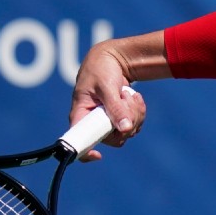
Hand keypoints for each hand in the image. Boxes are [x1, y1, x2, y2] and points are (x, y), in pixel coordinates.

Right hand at [69, 40, 146, 161]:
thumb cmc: (101, 69)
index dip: (86, 153)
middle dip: (126, 121)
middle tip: (125, 101)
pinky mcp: (119, 117)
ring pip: (126, 132)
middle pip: (112, 139)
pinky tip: (134, 96)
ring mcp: (107, 121)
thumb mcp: (107, 86)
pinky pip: (133, 124)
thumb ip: (115, 107)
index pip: (78, 141)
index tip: (99, 155)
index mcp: (81, 115)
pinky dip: (138, 110)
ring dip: (134, 114)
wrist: (112, 58)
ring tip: (128, 95)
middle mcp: (93, 122)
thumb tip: (125, 129)